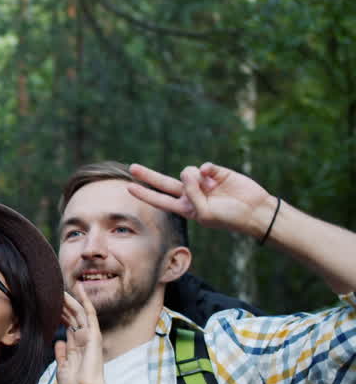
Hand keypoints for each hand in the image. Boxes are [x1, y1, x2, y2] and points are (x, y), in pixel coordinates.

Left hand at [55, 284, 113, 383]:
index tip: (49, 304)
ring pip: (79, 312)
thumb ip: (61, 354)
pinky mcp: (94, 334)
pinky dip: (85, 301)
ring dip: (70, 299)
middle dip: (62, 304)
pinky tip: (79, 289)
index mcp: (76, 347)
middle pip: (72, 317)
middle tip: (52, 291)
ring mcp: (89, 336)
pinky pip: (89, 314)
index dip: (59, 314)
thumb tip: (59, 342)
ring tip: (61, 287)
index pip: (67, 325)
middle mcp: (83, 339)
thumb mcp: (63, 368)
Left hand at [128, 162, 276, 239]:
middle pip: (164, 182)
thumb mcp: (205, 212)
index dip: (145, 193)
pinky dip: (207, 170)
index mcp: (185, 207)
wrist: (254, 210)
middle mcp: (191, 193)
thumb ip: (192, 194)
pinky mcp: (215, 171)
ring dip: (195, 178)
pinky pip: (204, 166)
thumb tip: (188, 171)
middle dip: (148, 176)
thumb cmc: (229, 217)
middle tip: (132, 168)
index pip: (160, 199)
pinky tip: (214, 177)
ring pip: (187, 172)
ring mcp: (202, 182)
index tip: (129, 187)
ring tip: (210, 188)